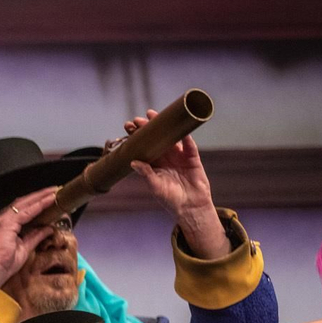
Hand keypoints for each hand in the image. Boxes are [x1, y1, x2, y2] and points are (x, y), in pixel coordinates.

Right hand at [0, 187, 59, 286]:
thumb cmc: (4, 263)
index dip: (36, 202)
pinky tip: (48, 201)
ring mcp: (3, 219)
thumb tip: (48, 228)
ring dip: (41, 197)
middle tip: (54, 190)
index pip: (22, 209)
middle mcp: (2, 218)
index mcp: (5, 224)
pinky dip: (38, 205)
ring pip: (25, 203)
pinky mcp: (6, 223)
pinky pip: (26, 211)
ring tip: (54, 192)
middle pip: (24, 202)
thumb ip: (36, 236)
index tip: (50, 198)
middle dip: (40, 195)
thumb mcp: (25, 247)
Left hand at [123, 110, 227, 258]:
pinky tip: (181, 130)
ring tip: (154, 116)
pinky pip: (189, 146)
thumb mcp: (155, 186)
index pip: (144, 146)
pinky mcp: (192, 158)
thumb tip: (133, 161)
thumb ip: (145, 173)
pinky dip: (186, 138)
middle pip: (156, 138)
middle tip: (139, 119)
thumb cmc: (170, 198)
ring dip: (165, 127)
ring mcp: (180, 156)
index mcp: (154, 163)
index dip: (137, 136)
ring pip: (172, 138)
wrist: (190, 206)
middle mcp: (166, 157)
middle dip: (148, 127)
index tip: (129, 126)